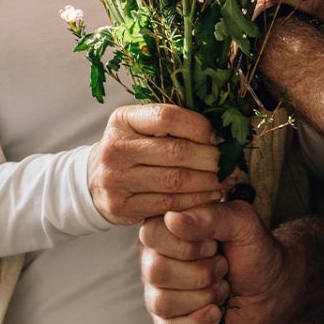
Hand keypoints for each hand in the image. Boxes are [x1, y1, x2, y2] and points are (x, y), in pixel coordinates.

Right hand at [87, 104, 228, 225]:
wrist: (93, 181)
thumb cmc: (130, 149)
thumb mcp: (139, 127)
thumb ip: (171, 125)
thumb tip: (219, 129)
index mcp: (122, 120)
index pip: (167, 117)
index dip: (199, 126)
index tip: (218, 137)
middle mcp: (116, 148)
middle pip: (175, 152)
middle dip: (211, 158)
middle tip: (231, 163)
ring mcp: (116, 179)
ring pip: (175, 181)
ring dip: (208, 182)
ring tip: (226, 180)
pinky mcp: (121, 207)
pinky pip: (168, 204)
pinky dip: (195, 201)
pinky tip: (210, 196)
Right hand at [139, 201, 290, 323]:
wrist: (270, 288)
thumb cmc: (253, 250)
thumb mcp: (242, 222)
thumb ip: (210, 216)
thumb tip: (172, 219)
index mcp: (165, 227)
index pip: (152, 236)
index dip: (189, 246)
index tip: (214, 245)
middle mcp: (154, 257)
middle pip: (157, 272)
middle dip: (202, 274)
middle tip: (222, 267)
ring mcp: (157, 290)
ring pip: (162, 303)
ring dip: (205, 297)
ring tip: (221, 287)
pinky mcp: (167, 320)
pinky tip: (216, 312)